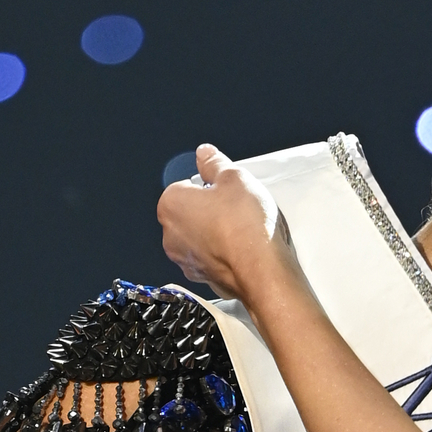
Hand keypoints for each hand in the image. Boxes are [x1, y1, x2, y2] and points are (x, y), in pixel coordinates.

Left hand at [158, 144, 292, 302]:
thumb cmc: (244, 224)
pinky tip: (243, 249)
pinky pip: (211, 259)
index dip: (208, 186)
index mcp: (171, 204)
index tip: (226, 189)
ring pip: (199, 238)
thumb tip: (204, 153)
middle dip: (210, 210)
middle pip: (190, 214)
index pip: (184, 186)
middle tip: (236, 208)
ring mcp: (185, 260)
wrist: (261, 269)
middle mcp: (170, 234)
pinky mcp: (203, 278)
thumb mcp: (234, 178)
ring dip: (215, 233)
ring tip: (242, 229)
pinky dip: (223, 254)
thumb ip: (215, 163)